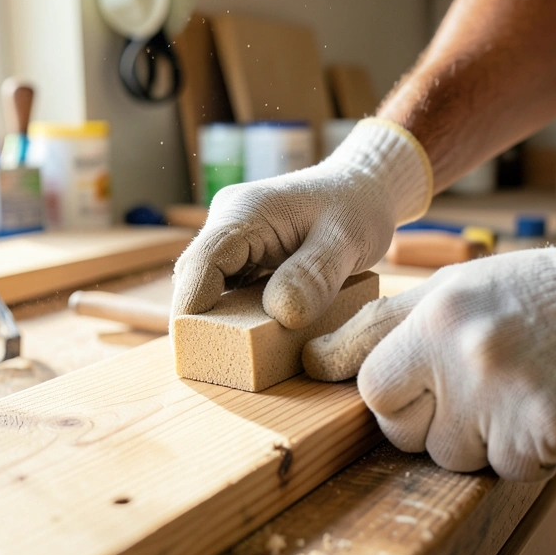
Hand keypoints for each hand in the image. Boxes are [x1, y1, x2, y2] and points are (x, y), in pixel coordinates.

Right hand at [171, 119, 431, 328]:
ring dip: (220, 320)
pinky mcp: (241, 256)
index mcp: (245, 212)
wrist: (362, 189)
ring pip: (207, 287)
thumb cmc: (357, 208)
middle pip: (195, 278)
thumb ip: (315, 274)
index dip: (193, 307)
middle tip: (229, 364)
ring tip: (247, 354)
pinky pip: (227, 289)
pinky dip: (237, 315)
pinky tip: (260, 335)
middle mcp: (228, 222)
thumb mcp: (348, 240)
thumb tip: (281, 313)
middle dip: (204, 322)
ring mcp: (231, 240)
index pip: (202, 262)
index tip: (200, 349)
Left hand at [303, 200, 555, 480]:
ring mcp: (504, 396)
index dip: (384, 396)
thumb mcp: (459, 285)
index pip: (369, 384)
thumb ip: (389, 321)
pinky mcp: (544, 430)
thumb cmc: (540, 294)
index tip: (401, 395)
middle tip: (466, 396)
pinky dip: (523, 453)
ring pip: (451, 458)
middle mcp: (462, 354)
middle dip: (422, 425)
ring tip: (513, 396)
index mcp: (436, 314)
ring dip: (477, 441)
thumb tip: (317, 359)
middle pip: (399, 432)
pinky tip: (545, 412)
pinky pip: (506, 471)